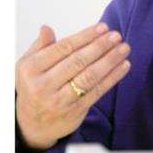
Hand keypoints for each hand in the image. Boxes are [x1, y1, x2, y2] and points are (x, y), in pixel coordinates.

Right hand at [15, 23, 131, 150]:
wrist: (32, 125)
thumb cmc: (34, 87)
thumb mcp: (28, 66)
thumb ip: (40, 46)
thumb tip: (46, 28)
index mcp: (30, 69)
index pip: (62, 48)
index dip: (85, 36)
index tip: (103, 27)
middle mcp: (43, 85)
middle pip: (78, 62)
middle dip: (100, 46)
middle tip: (117, 35)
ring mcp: (59, 100)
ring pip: (89, 77)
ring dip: (110, 60)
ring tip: (124, 48)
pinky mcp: (75, 111)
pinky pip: (97, 91)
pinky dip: (113, 77)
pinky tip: (124, 65)